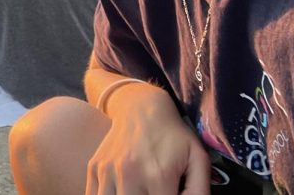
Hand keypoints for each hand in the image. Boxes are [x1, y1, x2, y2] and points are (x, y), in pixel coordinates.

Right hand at [87, 85, 209, 194]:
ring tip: (137, 191)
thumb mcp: (197, 158)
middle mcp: (130, 175)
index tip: (166, 194)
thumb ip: (199, 191)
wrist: (140, 106)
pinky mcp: (94, 168)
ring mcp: (108, 171)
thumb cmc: (173, 136)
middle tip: (152, 192)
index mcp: (158, 176)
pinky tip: (120, 191)